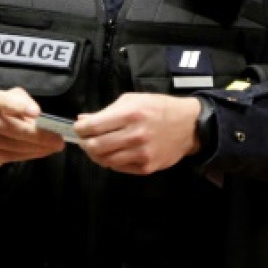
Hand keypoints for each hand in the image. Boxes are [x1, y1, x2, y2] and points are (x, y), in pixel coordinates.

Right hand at [0, 87, 64, 169]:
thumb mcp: (10, 98)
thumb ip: (23, 102)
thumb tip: (38, 116)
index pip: (0, 100)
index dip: (18, 106)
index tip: (36, 113)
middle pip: (9, 127)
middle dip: (37, 135)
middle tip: (57, 140)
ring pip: (10, 145)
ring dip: (34, 148)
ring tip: (52, 147)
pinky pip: (7, 157)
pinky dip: (26, 155)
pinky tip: (38, 152)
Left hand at [75, 93, 200, 174]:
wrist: (189, 125)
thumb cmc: (159, 108)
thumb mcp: (133, 100)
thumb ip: (106, 111)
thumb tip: (83, 120)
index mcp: (130, 114)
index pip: (93, 127)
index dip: (80, 129)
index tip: (79, 128)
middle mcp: (135, 135)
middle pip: (96, 146)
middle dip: (85, 143)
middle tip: (85, 140)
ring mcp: (141, 153)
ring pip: (105, 160)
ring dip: (97, 155)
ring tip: (98, 147)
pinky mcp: (147, 167)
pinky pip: (119, 168)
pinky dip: (112, 161)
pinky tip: (115, 153)